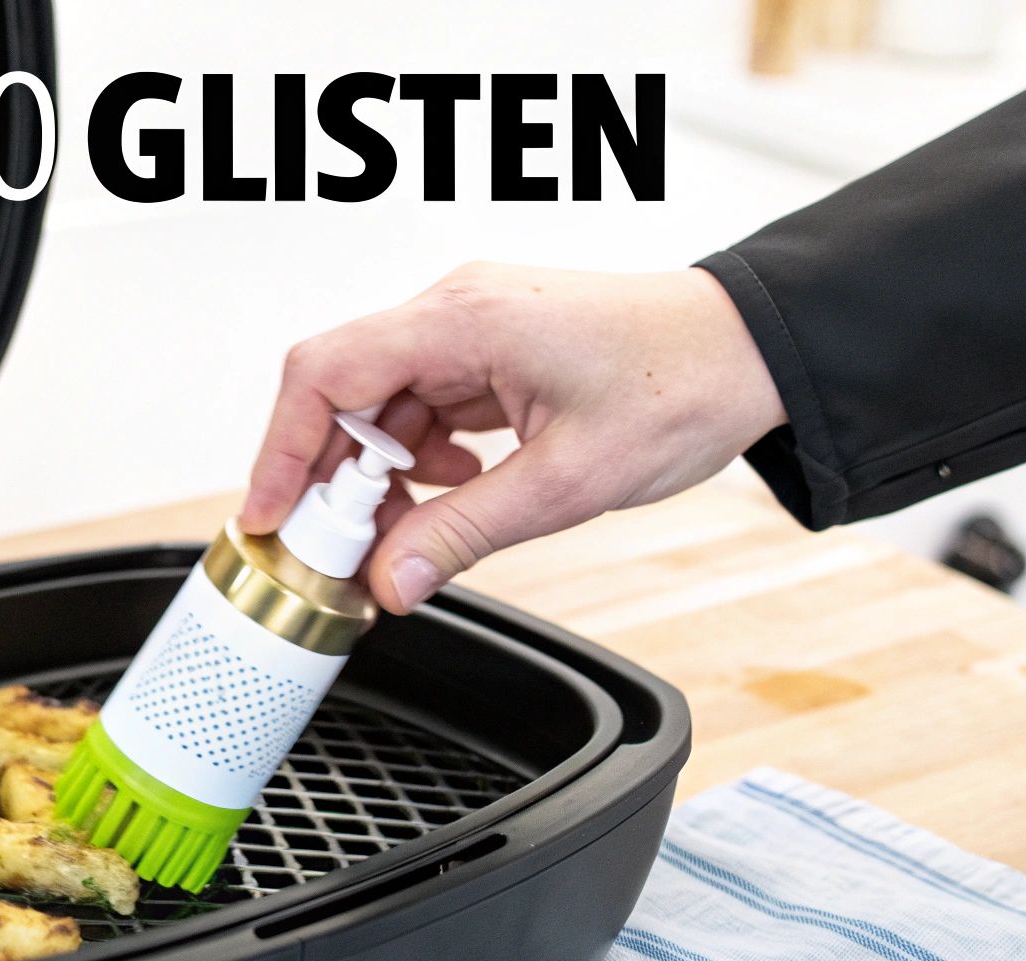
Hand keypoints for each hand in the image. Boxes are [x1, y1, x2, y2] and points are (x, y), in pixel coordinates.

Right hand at [240, 262, 787, 613]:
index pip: (326, 373)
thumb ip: (466, 532)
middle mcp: (456, 311)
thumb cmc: (684, 384)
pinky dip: (424, 460)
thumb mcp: (568, 481)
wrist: (757, 349)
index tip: (267, 518)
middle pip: (346, 392)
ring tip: (407, 539)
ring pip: (385, 405)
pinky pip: (427, 406)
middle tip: (340, 554)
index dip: (282, 450)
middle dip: (336, 479)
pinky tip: (456, 492)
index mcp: (463, 319)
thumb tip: (390, 583)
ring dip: (384, 477)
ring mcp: (474, 328)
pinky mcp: (495, 351)